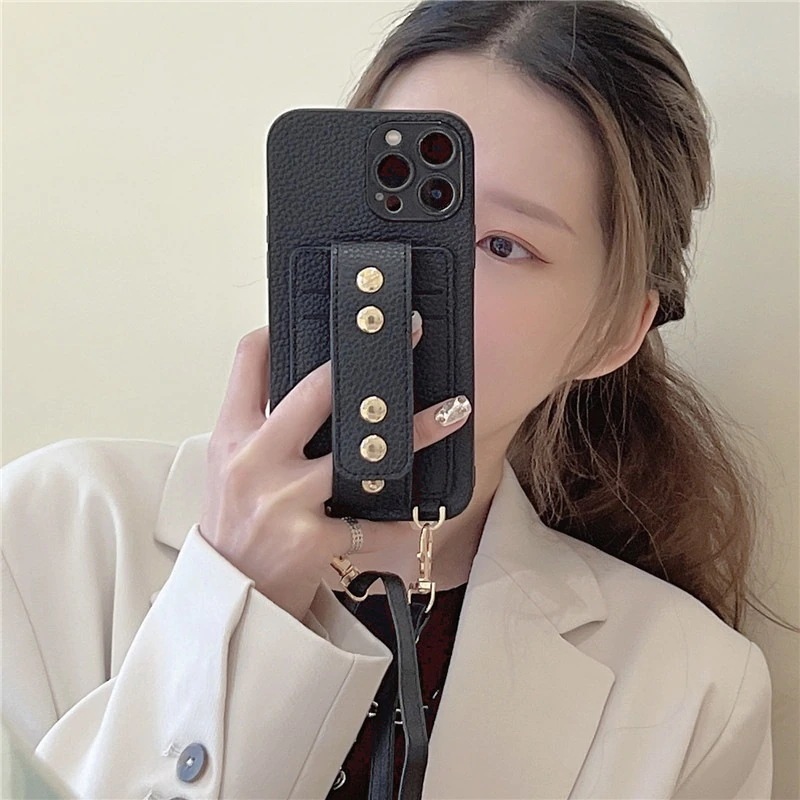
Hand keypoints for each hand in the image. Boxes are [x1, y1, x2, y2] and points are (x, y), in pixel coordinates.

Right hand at [199, 314, 471, 622]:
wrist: (232, 592)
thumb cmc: (236, 522)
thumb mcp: (230, 464)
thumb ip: (261, 424)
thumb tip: (310, 381)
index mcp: (233, 435)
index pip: (248, 362)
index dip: (281, 331)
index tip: (327, 318)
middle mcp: (255, 461)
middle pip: (314, 393)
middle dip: (361, 363)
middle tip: (407, 335)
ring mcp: (285, 501)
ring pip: (361, 456)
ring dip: (415, 432)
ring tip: (453, 411)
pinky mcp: (312, 540)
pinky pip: (372, 525)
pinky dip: (401, 519)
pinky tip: (429, 507)